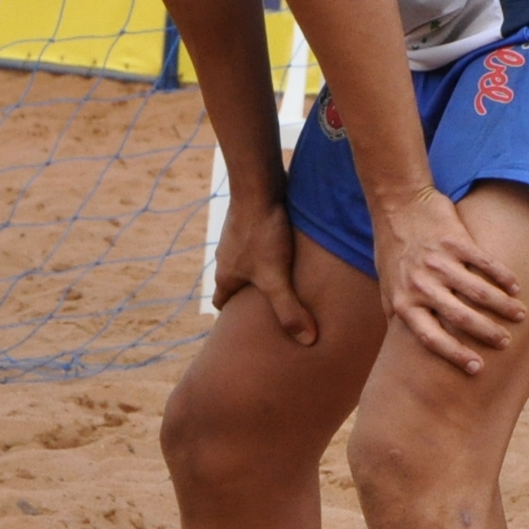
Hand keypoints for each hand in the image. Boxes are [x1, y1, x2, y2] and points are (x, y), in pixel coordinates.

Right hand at [213, 193, 319, 346]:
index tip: (244, 326)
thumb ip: (289, 309)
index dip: (232, 316)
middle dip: (249, 294)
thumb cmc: (263, 233)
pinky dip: (269, 247)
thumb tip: (307, 342)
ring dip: (261, 269)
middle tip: (268, 305)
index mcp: (226, 274)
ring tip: (284, 277)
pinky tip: (290, 246)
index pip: (222, 303)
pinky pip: (258, 239)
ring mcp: (238, 235)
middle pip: (234, 281)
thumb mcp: (277, 277)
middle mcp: (227, 256)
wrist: (258, 186)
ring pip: (246, 260)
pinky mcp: (252, 218)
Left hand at [369, 184, 528, 371]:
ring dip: (502, 306)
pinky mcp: (455, 241)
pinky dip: (503, 276)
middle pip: (460, 317)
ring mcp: (439, 262)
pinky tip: (515, 286)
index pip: (431, 338)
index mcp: (404, 302)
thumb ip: (399, 315)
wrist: (398, 205)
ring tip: (519, 315)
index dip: (455, 355)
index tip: (477, 368)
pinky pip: (484, 263)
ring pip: (477, 291)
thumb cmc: (393, 250)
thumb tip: (404, 348)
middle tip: (505, 342)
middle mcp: (421, 285)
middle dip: (487, 333)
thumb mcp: (387, 287)